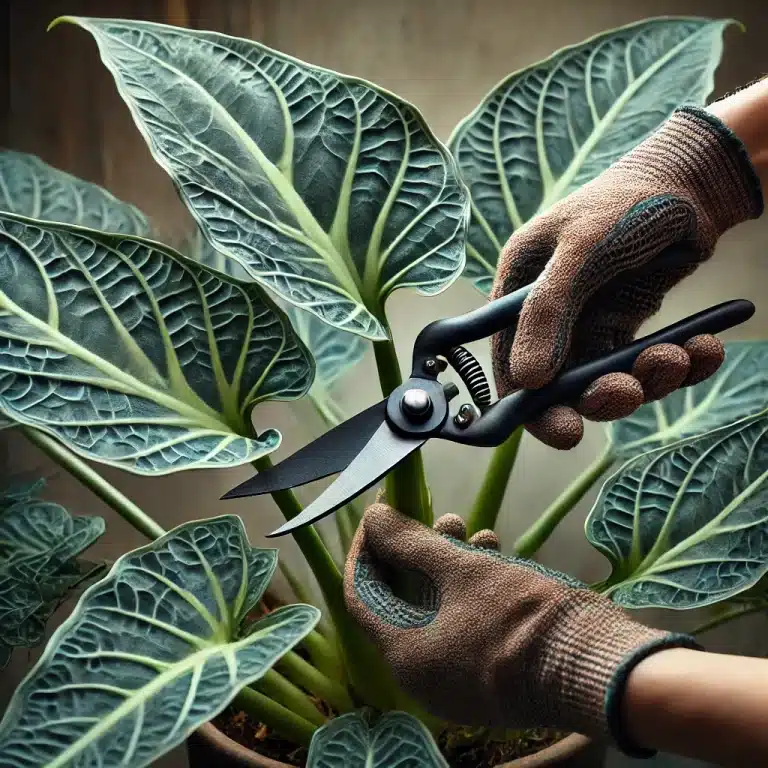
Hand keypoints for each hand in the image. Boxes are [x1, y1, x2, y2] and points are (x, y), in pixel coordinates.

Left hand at [344, 501, 699, 757]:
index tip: (379, 515)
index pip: (362, 595)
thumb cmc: (521, 617)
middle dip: (417, 551)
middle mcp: (424, 675)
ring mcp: (458, 680)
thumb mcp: (462, 569)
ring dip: (449, 565)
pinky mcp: (490, 675)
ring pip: (437, 609)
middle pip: (401, 600)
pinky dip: (471, 589)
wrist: (597, 666)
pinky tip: (495, 555)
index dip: (366, 549)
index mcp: (405, 656)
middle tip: (438, 516)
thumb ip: (410, 541)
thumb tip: (373, 517)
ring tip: (474, 530)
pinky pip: (464, 624)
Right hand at [491, 105, 762, 448]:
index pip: (509, 361)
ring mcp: (589, 321)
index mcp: (519, 292)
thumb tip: (527, 381)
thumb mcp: (580, 250)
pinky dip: (678, 366)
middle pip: (559, 383)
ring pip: (608, 380)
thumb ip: (548, 312)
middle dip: (596, 397)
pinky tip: (702, 349)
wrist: (692, 183)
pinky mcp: (628, 325)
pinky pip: (645, 365)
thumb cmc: (625, 203)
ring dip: (646, 380)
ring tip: (678, 357)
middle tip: (626, 395)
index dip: (528, 404)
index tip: (562, 429)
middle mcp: (549, 314)